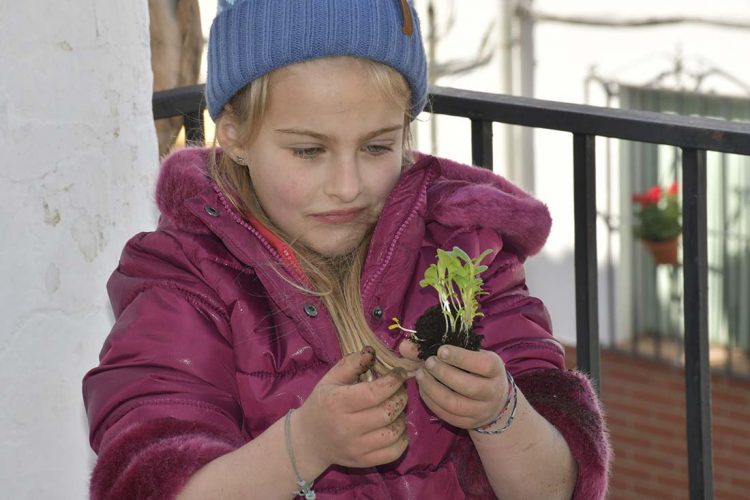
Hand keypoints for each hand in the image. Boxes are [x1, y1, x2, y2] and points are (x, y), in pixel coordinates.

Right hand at [295, 347, 409, 469]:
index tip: (399, 373)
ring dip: (402, 417)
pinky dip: (402, 439)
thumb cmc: (321, 404)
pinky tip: (396, 427)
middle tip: (399, 390)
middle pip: (387, 412)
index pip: (374, 393)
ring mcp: (356, 448)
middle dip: (400, 397)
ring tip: (395, 408)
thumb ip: (351, 364)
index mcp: (338, 403)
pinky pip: (393, 452)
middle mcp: (347, 427)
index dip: (393, 382)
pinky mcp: (363, 462)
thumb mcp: (330, 380)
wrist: (307, 440)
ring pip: (393, 432)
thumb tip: (372, 352)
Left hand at [399, 340, 507, 429]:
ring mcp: (481, 411)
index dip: (461, 357)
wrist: (493, 399)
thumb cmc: (476, 369)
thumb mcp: (467, 354)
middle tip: (428, 363)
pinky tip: (423, 389)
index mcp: (496, 370)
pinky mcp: (469, 423)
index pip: (482, 365)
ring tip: (421, 375)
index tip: (441, 350)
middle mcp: (493, 392)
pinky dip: (431, 402)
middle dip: (443, 374)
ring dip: (433, 389)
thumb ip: (437, 348)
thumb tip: (405, 346)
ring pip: (455, 404)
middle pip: (468, 386)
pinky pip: (447, 415)